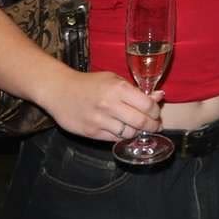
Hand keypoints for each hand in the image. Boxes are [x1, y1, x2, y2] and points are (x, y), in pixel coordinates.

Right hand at [46, 69, 162, 142]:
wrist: (59, 91)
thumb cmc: (89, 83)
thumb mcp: (114, 80)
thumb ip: (136, 90)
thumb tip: (159, 96)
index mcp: (118, 89)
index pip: (147, 105)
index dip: (156, 112)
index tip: (156, 113)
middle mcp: (110, 105)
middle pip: (141, 122)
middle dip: (152, 126)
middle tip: (155, 126)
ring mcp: (100, 121)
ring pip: (129, 133)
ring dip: (138, 133)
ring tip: (140, 129)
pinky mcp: (91, 133)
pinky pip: (114, 139)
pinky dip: (123, 137)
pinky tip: (124, 132)